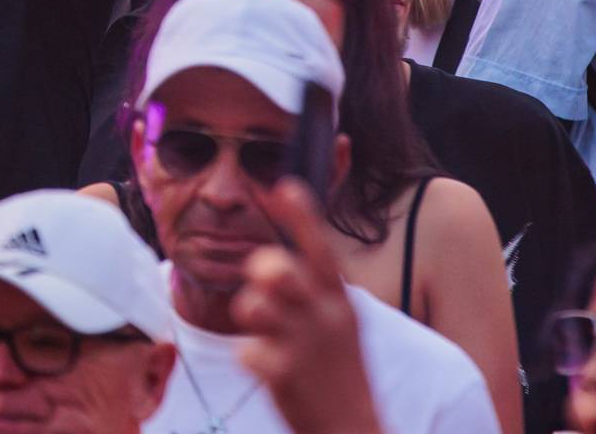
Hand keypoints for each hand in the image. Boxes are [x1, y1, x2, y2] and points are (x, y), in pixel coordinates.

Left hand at [233, 180, 382, 433]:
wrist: (351, 432)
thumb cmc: (339, 373)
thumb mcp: (339, 326)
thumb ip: (311, 293)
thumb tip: (272, 258)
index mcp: (341, 304)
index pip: (320, 252)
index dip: (302, 217)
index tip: (284, 187)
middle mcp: (324, 319)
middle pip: (278, 270)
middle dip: (261, 269)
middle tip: (262, 281)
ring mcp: (303, 347)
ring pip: (253, 305)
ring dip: (250, 314)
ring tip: (265, 331)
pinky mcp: (283, 375)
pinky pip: (244, 350)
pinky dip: (250, 358)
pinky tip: (267, 369)